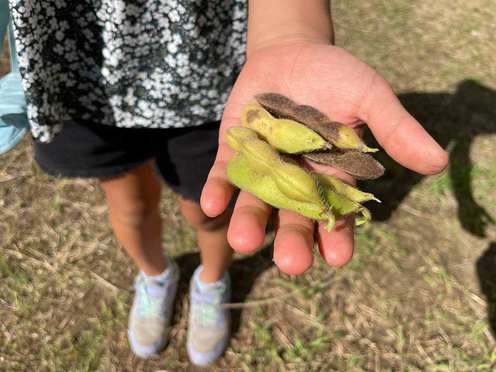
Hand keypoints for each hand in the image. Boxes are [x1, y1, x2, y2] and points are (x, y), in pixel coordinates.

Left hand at [201, 42, 447, 274]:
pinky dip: (219, 188)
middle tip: (292, 263)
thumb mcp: (369, 96)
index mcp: (332, 175)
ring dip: (249, 222)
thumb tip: (438, 162)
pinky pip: (225, 174)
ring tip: (242, 241)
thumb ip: (395, 129)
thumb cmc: (336, 77)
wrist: (292, 53)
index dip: (338, 234)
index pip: (337, 212)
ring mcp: (264, 167)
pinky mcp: (235, 152)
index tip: (338, 256)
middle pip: (294, 216)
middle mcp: (297, 179)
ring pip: (256, 202)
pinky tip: (212, 203)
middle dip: (292, 239)